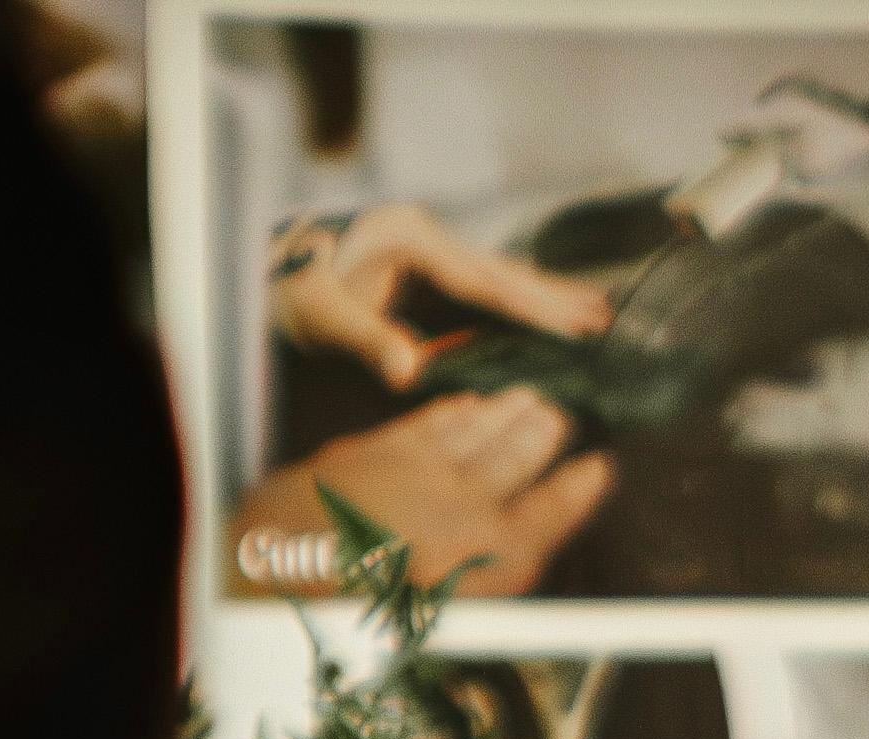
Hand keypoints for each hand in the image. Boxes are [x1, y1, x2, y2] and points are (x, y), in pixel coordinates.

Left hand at [226, 391, 614, 597]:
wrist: (290, 566)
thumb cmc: (373, 616)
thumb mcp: (452, 626)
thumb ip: (498, 584)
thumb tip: (523, 560)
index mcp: (499, 554)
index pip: (557, 509)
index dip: (583, 487)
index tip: (601, 469)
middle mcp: (471, 503)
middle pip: (521, 456)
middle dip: (546, 433)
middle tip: (561, 416)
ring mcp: (426, 468)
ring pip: (480, 431)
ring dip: (507, 413)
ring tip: (529, 400)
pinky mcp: (382, 450)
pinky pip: (432, 423)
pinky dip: (455, 411)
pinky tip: (467, 405)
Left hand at [266, 202, 613, 389]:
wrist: (262, 270)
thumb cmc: (290, 291)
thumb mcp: (322, 317)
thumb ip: (368, 341)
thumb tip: (406, 371)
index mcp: (410, 240)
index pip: (483, 280)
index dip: (531, 306)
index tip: (574, 327)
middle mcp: (425, 237)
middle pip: (501, 272)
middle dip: (553, 297)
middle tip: (605, 317)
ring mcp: (425, 249)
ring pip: (495, 276)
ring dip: (541, 297)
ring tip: (591, 312)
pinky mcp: (422, 269)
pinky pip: (477, 289)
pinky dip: (512, 303)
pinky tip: (541, 314)